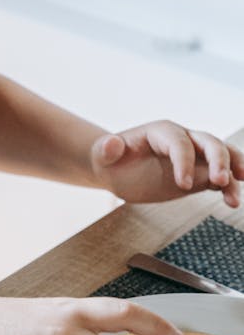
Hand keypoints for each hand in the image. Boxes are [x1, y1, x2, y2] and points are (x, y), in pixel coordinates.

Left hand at [90, 120, 243, 206]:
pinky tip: (232, 202)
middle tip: (220, 181)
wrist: (117, 169)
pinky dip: (228, 188)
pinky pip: (219, 178)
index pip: (179, 143)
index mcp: (161, 132)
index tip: (183, 185)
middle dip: (219, 160)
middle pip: (209, 143)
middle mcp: (183, 140)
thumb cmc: (111, 159)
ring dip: (233, 171)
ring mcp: (194, 157)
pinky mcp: (198, 175)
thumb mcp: (103, 154)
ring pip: (222, 158)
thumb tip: (111, 143)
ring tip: (234, 197)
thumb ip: (107, 148)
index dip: (185, 161)